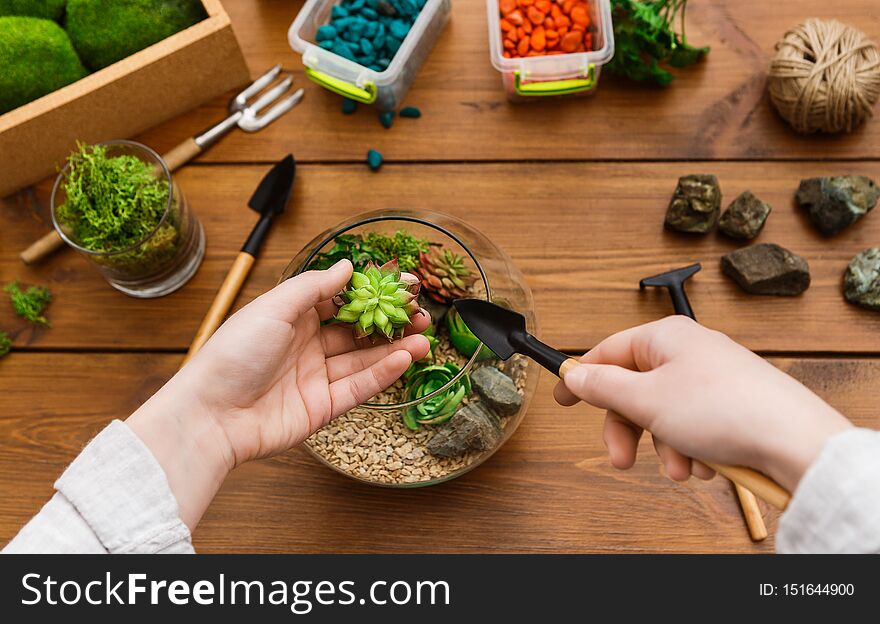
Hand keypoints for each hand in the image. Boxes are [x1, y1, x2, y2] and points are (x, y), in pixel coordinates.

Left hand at [127, 260, 429, 527]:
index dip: (371, 292)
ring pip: (363, 359)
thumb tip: (346, 266)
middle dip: (390, 322)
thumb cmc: (233, 354)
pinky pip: (359, 387)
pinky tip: (405, 358)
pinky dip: (383, 372)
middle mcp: (306, 345)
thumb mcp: (273, 307)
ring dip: (395, 348)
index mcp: (291, 317)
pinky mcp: (323, 407)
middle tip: (422, 314)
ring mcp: (316, 377)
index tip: (401, 284)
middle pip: (357, 331)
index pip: (340, 300)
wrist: (211, 415)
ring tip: (424, 337)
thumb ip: (313, 286)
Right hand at [554, 316, 851, 491]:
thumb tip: (575, 374)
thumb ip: (603, 387)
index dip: (581, 377)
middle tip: (620, 458)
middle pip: (634, 389)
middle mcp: (688, 352)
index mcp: (665, 337)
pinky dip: (690, 449)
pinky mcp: (731, 406)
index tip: (561, 399)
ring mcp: (712, 379)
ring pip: (664, 415)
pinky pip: (693, 427)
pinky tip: (704, 464)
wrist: (792, 440)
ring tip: (680, 467)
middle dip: (627, 430)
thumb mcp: (646, 399)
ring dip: (663, 446)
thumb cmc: (724, 409)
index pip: (608, 351)